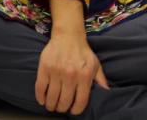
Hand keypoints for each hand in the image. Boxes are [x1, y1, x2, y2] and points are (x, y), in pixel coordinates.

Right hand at [36, 0, 107, 114]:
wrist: (68, 36)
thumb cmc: (83, 52)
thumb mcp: (95, 64)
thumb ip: (100, 79)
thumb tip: (106, 91)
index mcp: (85, 75)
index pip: (80, 101)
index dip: (76, 110)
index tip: (73, 111)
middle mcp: (71, 75)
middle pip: (64, 102)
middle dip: (62, 108)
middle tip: (61, 107)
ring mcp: (56, 72)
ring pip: (51, 98)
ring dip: (51, 105)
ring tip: (52, 105)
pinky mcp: (44, 68)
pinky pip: (40, 88)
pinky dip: (40, 98)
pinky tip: (43, 100)